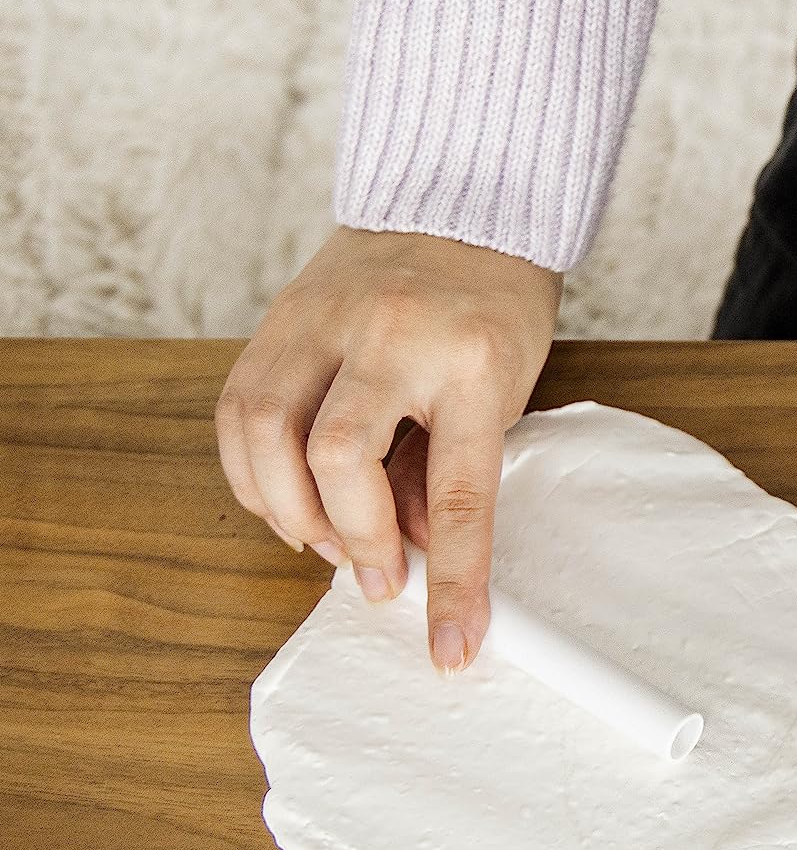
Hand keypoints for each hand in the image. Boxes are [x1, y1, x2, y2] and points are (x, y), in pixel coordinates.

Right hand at [216, 226, 561, 670]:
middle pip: (336, 456)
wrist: (462, 202)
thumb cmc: (496, 306)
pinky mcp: (278, 318)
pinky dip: (251, 470)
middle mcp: (393, 337)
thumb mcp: (505, 390)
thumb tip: (416, 556)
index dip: (453, 580)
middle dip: (349, 537)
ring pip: (264, 430)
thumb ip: (452, 469)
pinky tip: (284, 498)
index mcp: (475, 363)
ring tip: (325, 542)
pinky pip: (238, 407)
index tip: (450, 647)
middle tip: (375, 575)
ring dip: (286, 508)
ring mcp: (324, 320)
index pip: (460, 492)